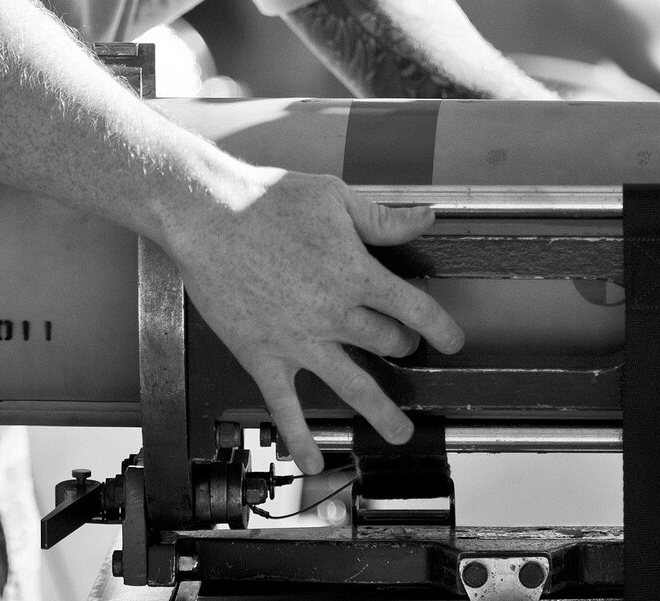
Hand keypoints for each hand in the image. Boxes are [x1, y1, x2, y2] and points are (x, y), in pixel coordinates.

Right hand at [162, 169, 464, 473]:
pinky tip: (312, 461)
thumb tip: (426, 220)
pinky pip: (285, 406)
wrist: (207, 214)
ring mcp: (298, 340)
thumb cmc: (266, 199)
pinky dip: (300, 437)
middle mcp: (333, 313)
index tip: (452, 341)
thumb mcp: (335, 197)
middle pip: (386, 343)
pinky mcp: (262, 355)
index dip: (441, 329)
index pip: (415, 309)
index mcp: (355, 273)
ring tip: (399, 433)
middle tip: (403, 351)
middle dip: (402, 349)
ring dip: (381, 413)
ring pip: (352, 386)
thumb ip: (383, 219)